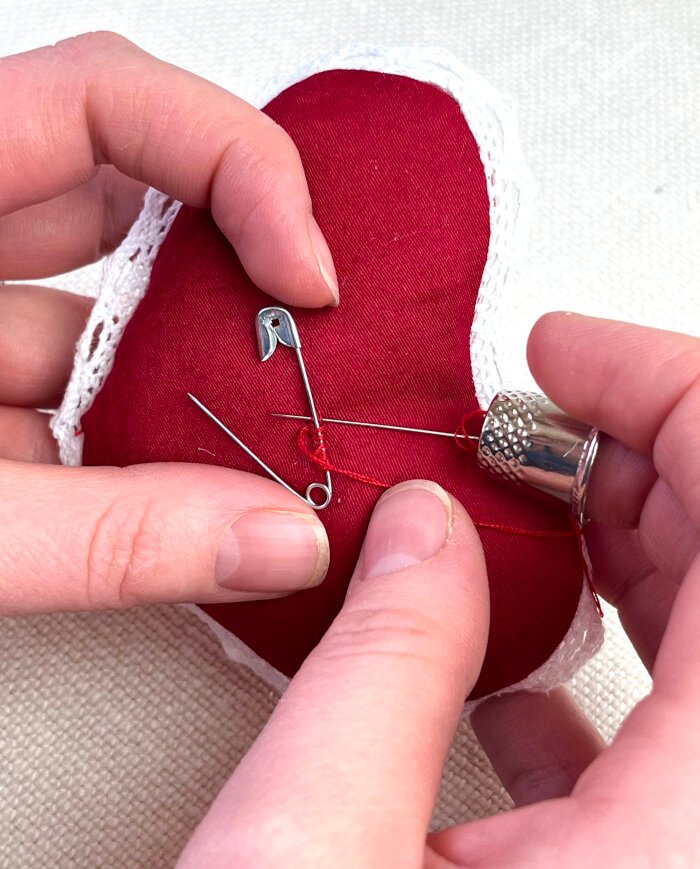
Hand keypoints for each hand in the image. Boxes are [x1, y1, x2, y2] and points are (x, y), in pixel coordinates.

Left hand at [0, 32, 337, 613]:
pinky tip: (180, 495)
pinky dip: (124, 439)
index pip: (103, 100)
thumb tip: (283, 542)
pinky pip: (62, 384)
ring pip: (96, 313)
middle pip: (121, 198)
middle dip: (227, 276)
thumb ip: (110, 537)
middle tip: (305, 348)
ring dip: (179, 386)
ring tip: (259, 447)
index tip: (304, 273)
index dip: (232, 162)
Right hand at [178, 314, 699, 866]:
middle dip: (635, 464)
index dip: (668, 402)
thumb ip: (381, 664)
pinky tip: (508, 670)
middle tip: (535, 426)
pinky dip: (599, 666)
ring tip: (525, 511)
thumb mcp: (310, 847)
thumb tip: (420, 528)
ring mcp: (682, 855)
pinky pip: (666, 742)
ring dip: (619, 552)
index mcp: (682, 829)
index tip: (570, 358)